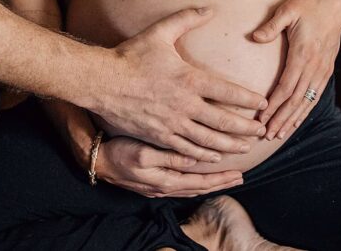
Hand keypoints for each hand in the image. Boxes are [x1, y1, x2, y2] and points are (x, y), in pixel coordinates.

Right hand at [95, 7, 267, 162]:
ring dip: (230, 145)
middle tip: (262, 131)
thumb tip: (210, 8)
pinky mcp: (159, 136)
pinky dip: (204, 155)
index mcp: (189, 79)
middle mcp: (184, 105)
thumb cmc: (130, 55)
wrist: (101, 81)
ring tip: (245, 148)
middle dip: (246, 129)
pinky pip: (187, 150)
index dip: (249, 100)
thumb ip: (187, 19)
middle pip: (224, 122)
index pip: (228, 92)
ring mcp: (172, 124)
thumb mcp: (160, 32)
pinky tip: (214, 156)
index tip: (263, 104)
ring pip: (208, 141)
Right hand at [96, 136, 243, 197]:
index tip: (239, 173)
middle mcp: (166, 186)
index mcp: (166, 180)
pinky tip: (200, 176)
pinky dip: (196, 181)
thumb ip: (169, 158)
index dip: (221, 178)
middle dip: (221, 183)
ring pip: (192, 187)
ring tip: (227, 178)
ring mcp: (160, 186)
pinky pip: (183, 184)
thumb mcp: (143, 154)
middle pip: (200, 187)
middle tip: (240, 178)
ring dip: (211, 183)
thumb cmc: (120, 153)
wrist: (99, 161)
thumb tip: (194, 160)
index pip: (201, 181)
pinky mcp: (155, 182)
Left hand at [252, 0, 340, 138]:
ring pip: (307, 102)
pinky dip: (305, 111)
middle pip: (296, 100)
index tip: (262, 119)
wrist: (338, 4)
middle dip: (281, 120)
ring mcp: (322, 70)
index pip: (285, 87)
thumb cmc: (309, 5)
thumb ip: (271, 26)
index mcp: (303, 54)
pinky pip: (316, 96)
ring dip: (293, 120)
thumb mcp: (288, 10)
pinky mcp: (327, 70)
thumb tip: (254, 37)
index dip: (273, 105)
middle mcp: (314, 67)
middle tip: (267, 135)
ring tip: (279, 135)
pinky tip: (297, 120)